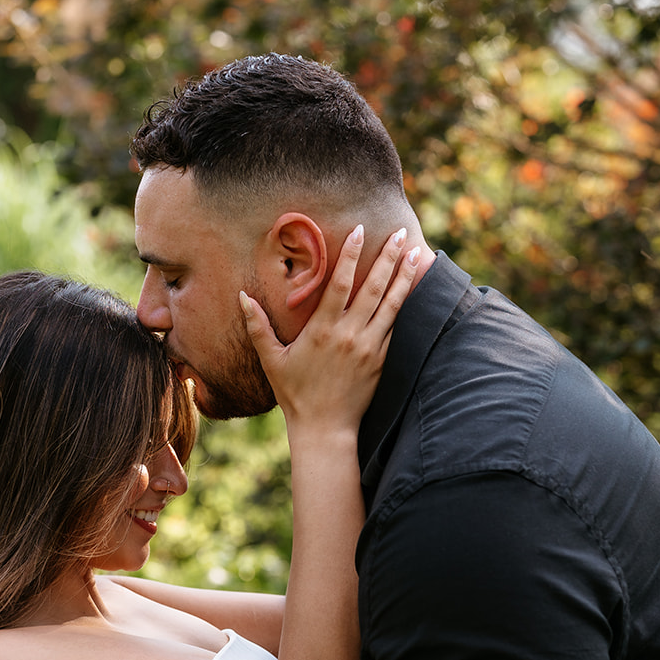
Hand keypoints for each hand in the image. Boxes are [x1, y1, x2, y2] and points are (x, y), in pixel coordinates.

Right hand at [240, 225, 420, 432]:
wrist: (323, 429)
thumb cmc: (295, 394)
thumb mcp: (271, 360)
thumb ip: (257, 327)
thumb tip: (242, 296)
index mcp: (323, 330)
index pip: (340, 283)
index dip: (350, 255)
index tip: (359, 231)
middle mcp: (350, 335)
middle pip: (374, 288)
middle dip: (388, 257)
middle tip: (398, 233)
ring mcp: (370, 348)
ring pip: (393, 305)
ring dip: (405, 277)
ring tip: (416, 253)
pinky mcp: (383, 362)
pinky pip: (399, 329)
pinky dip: (410, 307)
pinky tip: (417, 290)